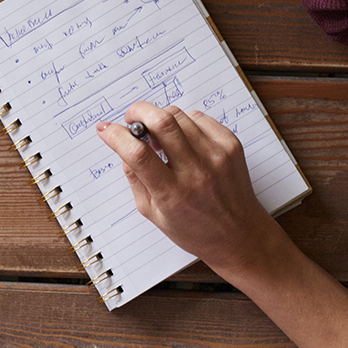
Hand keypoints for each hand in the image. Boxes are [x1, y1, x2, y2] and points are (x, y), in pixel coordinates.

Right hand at [97, 103, 274, 276]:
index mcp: (173, 195)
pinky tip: (182, 139)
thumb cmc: (195, 230)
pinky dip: (183, 122)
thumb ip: (134, 179)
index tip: (106, 129)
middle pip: (162, 122)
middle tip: (131, 118)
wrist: (241, 236)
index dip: (116, 136)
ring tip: (158, 136)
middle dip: (138, 111)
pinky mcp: (230, 145)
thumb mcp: (153, 214)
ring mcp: (216, 156)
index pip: (139, 154)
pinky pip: (198, 117)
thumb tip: (121, 146)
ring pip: (178, 115)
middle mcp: (196, 172)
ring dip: (160, 118)